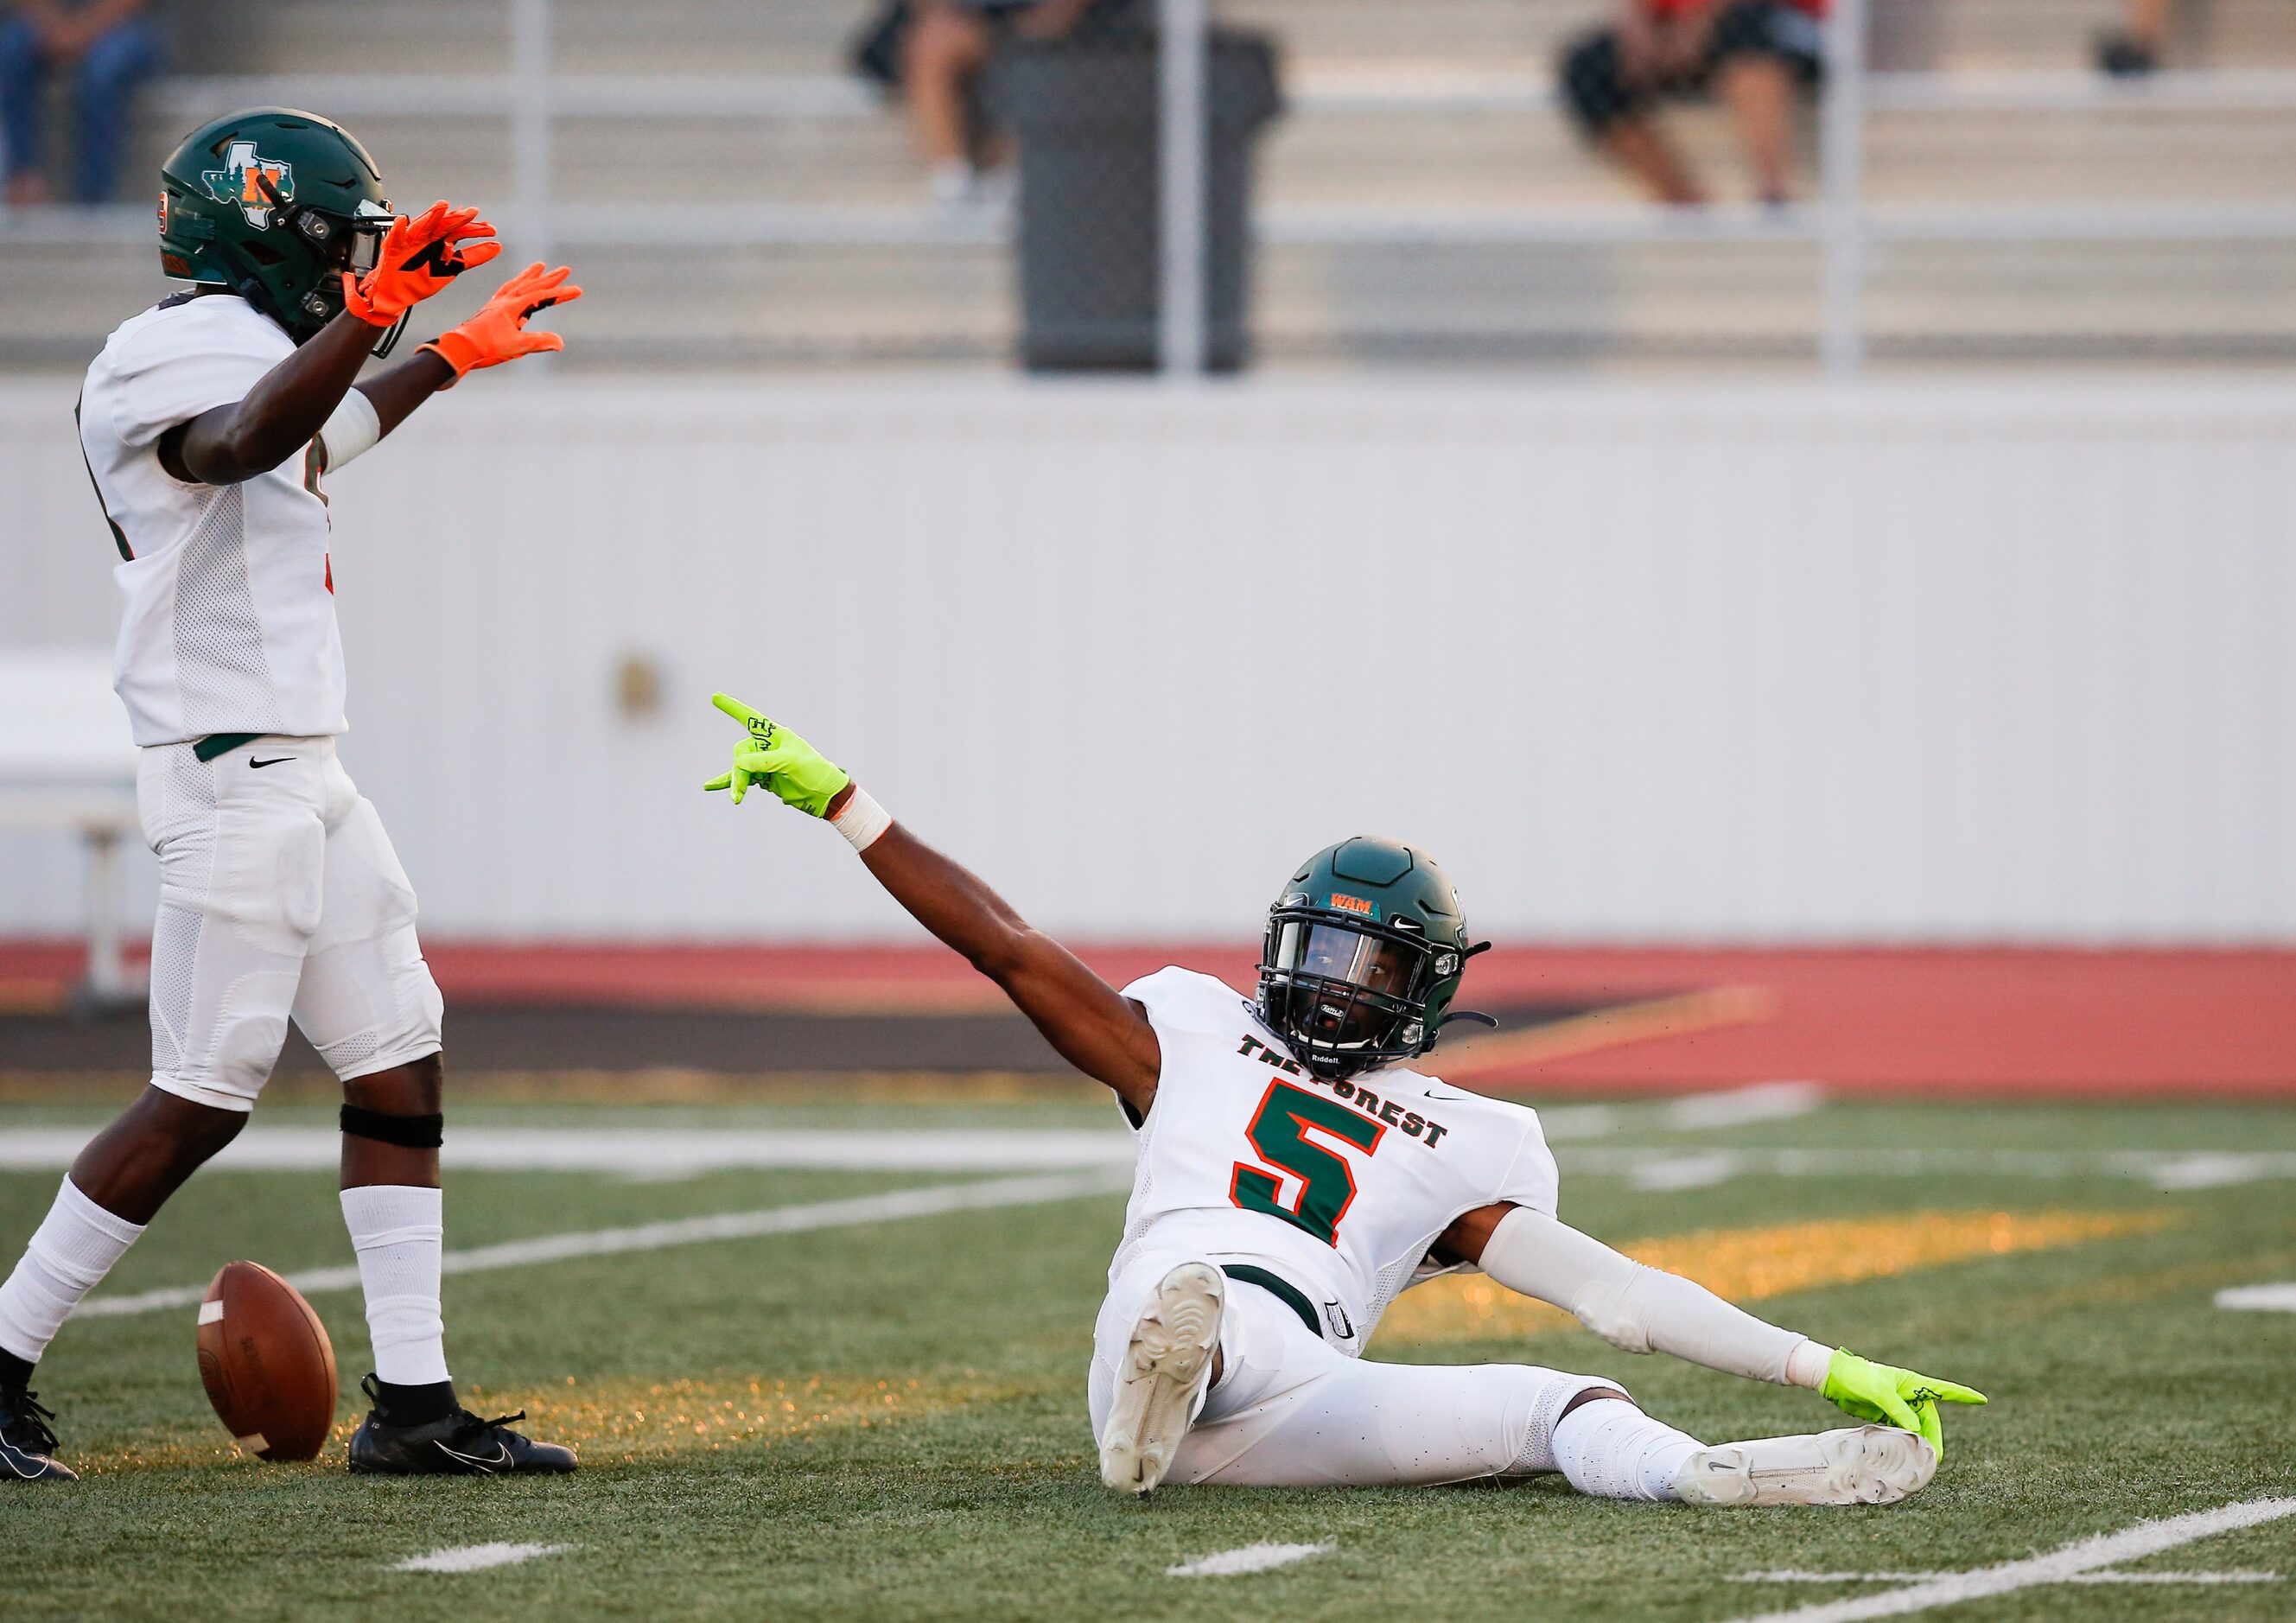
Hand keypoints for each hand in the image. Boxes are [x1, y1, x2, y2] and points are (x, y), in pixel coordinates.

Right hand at [339, 202, 500, 326]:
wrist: (398, 293)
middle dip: (457, 218)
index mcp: (440, 240)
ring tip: (442, 206)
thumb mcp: (451, 268)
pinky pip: (396, 236)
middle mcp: (427, 237)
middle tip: (471, 213)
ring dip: (431, 215)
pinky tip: (403, 221)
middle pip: (443, 225)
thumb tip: (497, 246)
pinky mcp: (394, 247)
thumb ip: (473, 257)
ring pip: (422, 225)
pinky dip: (399, 228)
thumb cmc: (421, 279)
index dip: (474, 230)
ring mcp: (411, 241)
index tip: (491, 229)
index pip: (459, 231)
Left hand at [417, 262, 581, 381]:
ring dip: (531, 275)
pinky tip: (516, 287)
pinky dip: (515, 285)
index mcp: (512, 306)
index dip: (561, 293)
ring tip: (540, 266)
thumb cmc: (486, 347)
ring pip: (517, 284)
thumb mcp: (516, 346)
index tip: (578, 290)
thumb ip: (538, 342)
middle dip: (550, 278)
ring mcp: (497, 303)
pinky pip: (506, 291)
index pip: (542, 296)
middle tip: (566, 269)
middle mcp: (505, 300)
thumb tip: (560, 343)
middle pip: (532, 285)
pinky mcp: (491, 309)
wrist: (460, 346)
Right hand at [703, 693, 850, 815]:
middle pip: (741, 753)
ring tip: (737, 798)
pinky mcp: (763, 779)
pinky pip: (741, 779)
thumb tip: (738, 763)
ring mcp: (764, 763)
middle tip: (740, 791)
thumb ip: (765, 761)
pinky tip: (710, 786)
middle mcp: (767, 746)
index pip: (750, 718)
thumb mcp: (792, 762)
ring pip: (740, 769)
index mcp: (776, 735)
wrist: (824, 796)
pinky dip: (727, 782)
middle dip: (739, 771)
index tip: (715, 697)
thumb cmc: (815, 771)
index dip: (732, 707)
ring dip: (736, 783)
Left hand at [1821, 1348, 1985, 1458]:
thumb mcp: (1878, 1391)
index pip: (1943, 1390)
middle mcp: (1909, 1396)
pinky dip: (1906, 1443)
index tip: (1982, 1400)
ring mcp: (1898, 1407)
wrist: (1835, 1379)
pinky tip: (1906, 1455)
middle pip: (1929, 1420)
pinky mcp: (1886, 1415)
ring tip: (1922, 1460)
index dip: (1963, 1396)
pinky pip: (1902, 1432)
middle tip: (1935, 1458)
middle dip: (1934, 1438)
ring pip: (1917, 1429)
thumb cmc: (1858, 1378)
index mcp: (1912, 1384)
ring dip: (1920, 1443)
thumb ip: (1897, 1409)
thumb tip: (1915, 1430)